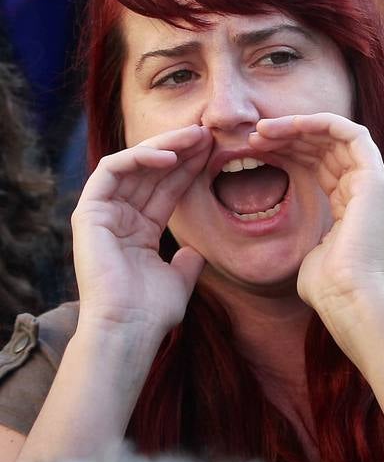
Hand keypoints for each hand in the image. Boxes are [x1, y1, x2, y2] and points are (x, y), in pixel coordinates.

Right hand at [71, 125, 212, 335]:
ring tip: (195, 136)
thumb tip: (196, 252)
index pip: (167, 188)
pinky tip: (169, 157)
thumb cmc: (152, 311)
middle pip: (152, 172)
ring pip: (133, 163)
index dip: (191, 167)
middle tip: (210, 133)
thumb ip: (187, 263)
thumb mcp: (179, 280)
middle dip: (182, 149)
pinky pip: (110, 170)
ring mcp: (103, 213)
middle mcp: (120, 218)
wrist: (130, 329)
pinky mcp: (88, 212)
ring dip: (165, 146)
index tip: (218, 149)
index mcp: (139, 231)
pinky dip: (138, 158)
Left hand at [248, 113, 383, 320]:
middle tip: (254, 137)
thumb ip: (307, 232)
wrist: (347, 297)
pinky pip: (351, 133)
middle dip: (290, 135)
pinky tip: (290, 126)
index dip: (290, 150)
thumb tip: (290, 239)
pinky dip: (320, 123)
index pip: (322, 162)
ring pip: (337, 134)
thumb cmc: (325, 285)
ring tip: (262, 131)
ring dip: (299, 126)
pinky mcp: (375, 178)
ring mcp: (375, 181)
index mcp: (353, 203)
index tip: (256, 150)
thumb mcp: (308, 247)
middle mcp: (367, 188)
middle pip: (328, 145)